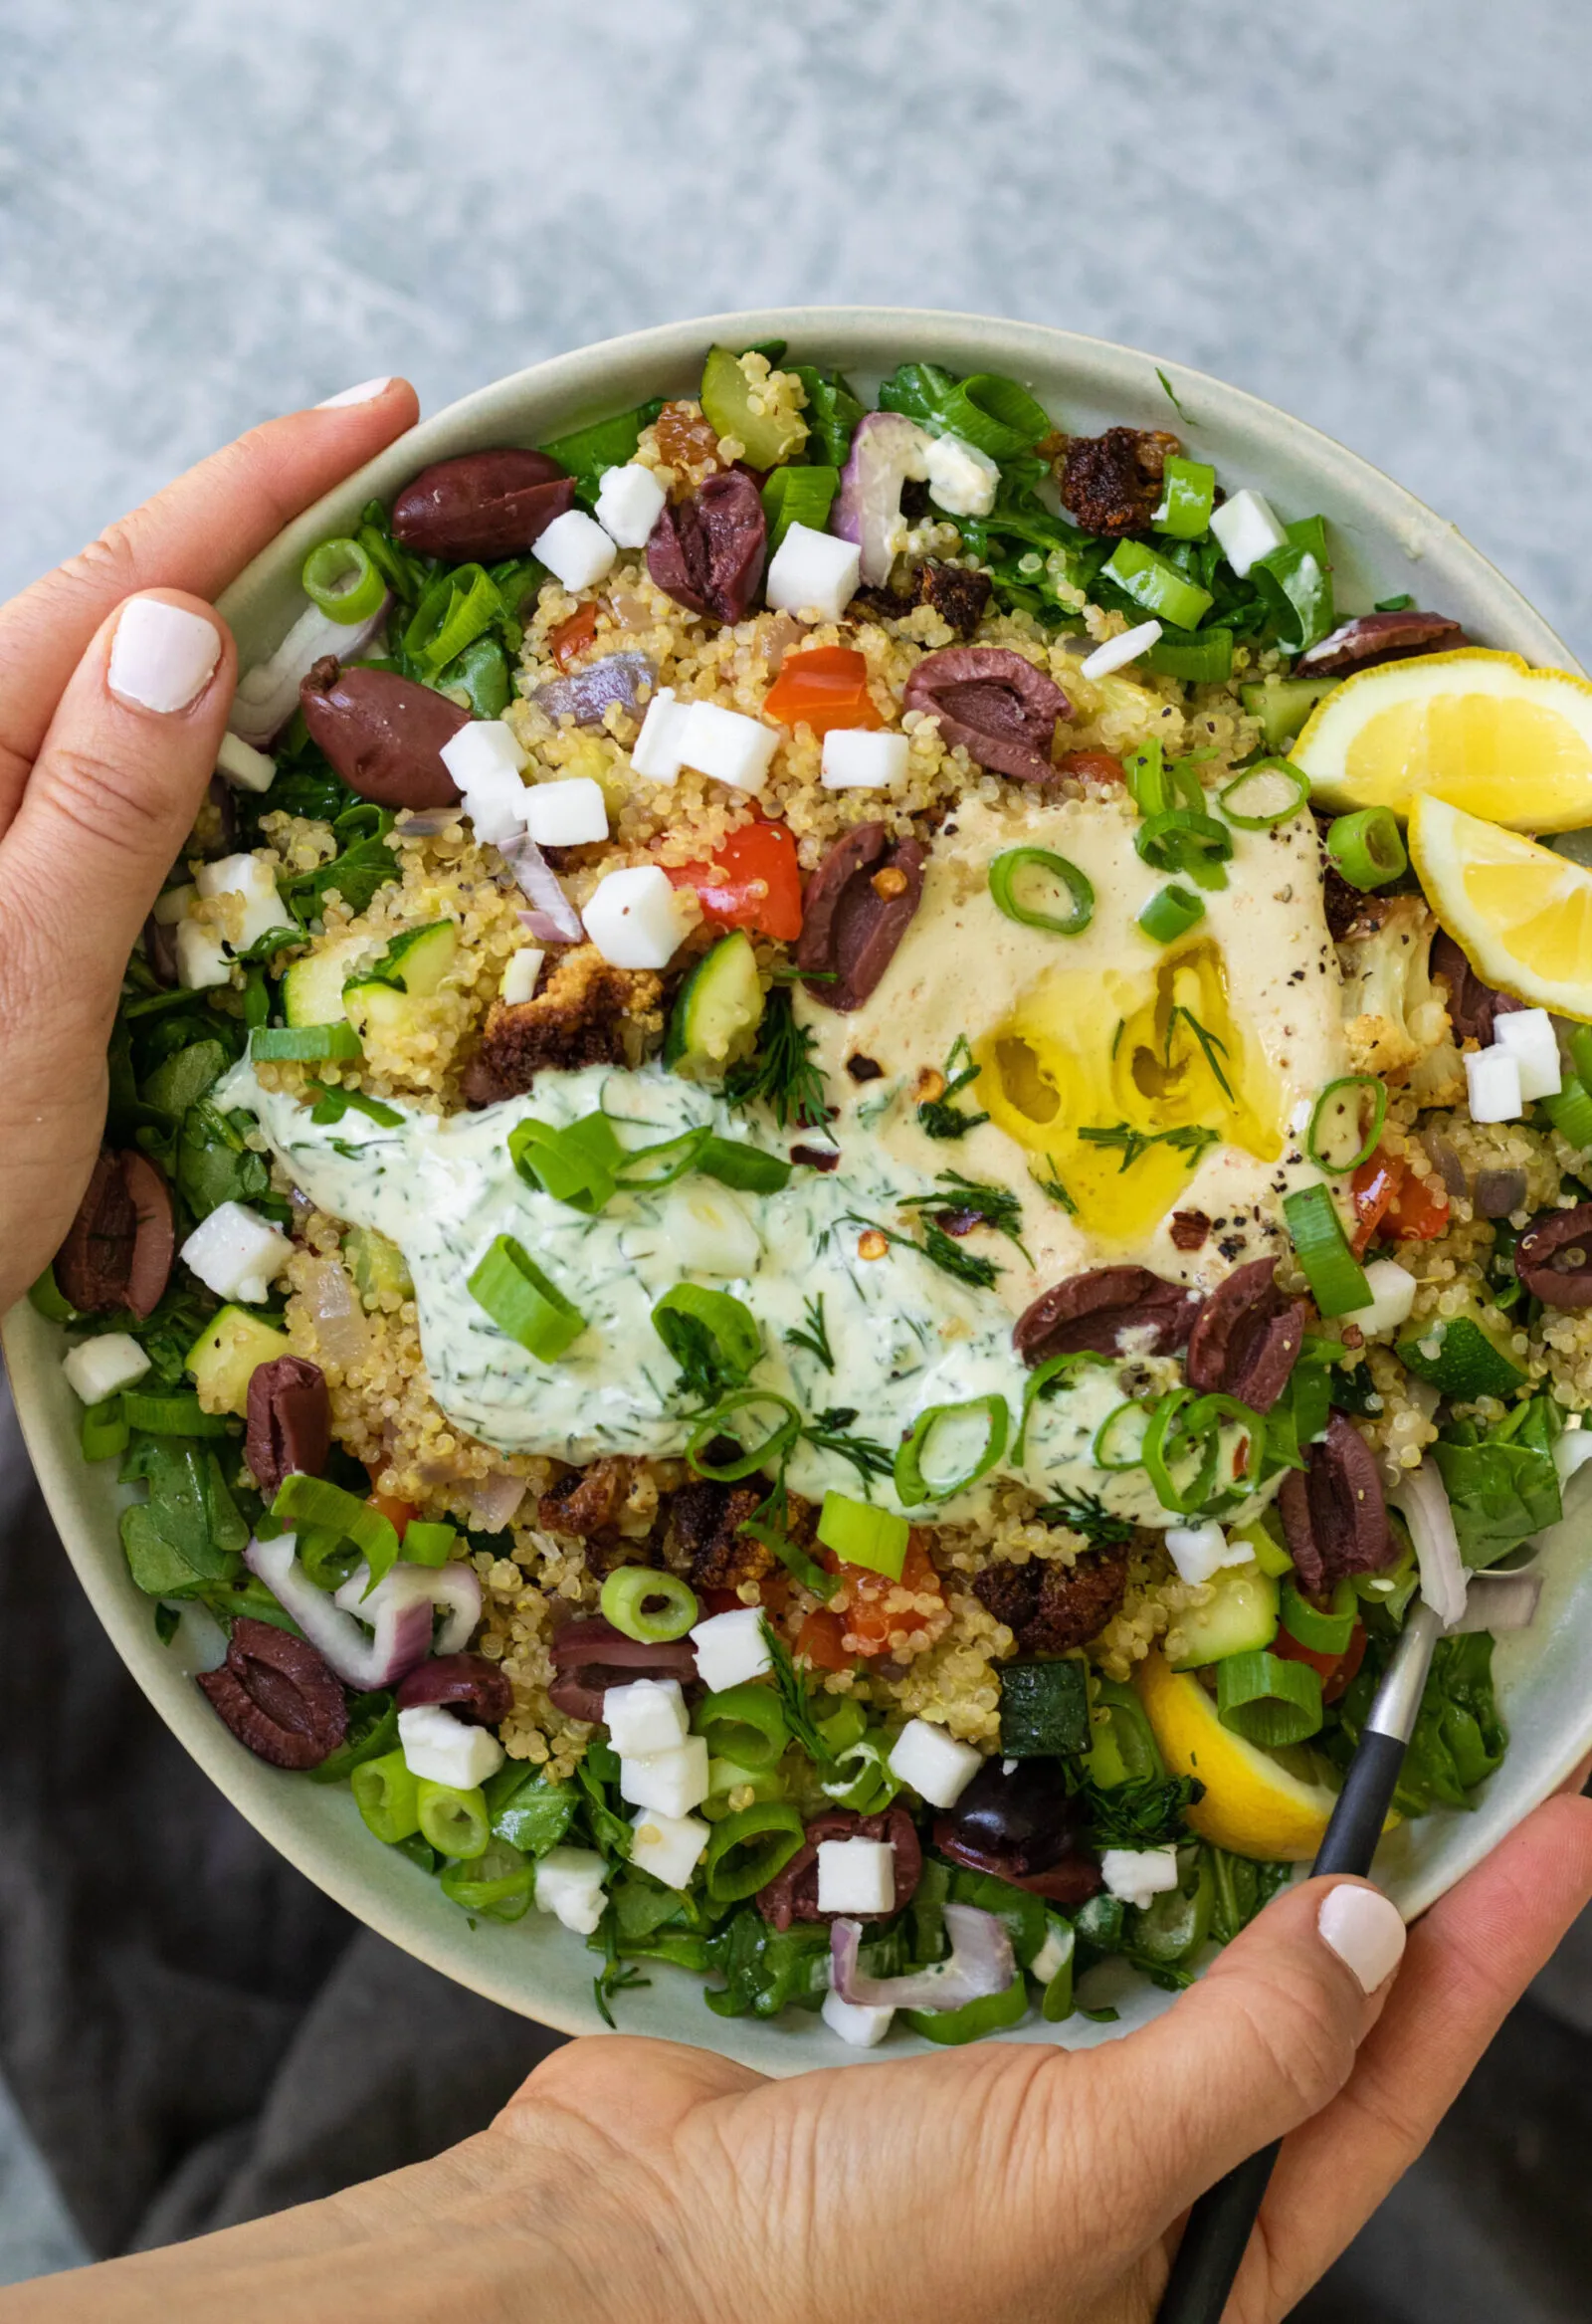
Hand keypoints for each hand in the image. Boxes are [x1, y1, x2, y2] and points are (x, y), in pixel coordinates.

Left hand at [0, 378, 419, 1315]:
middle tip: (405, 519)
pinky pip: (111, 802)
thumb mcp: (18, 991)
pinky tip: (267, 780)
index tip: (383, 408)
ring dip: (245, 666)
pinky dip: (203, 773)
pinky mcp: (4, 907)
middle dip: (264, 554)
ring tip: (364, 630)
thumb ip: (92, 809)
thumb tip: (185, 627)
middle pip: (123, 626)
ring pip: (120, 714)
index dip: (258, 484)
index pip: (124, 586)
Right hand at [18, 1788, 1590, 2323]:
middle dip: (1380, 1888)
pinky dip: (1086, 1847)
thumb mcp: (1089, 2179)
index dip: (1484, 1949)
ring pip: (1175, 1952)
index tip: (1558, 1820)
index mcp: (1206, 2262)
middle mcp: (1140, 2183)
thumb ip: (1243, 2059)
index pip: (1388, 2085)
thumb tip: (1364, 1934)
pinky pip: (1045, 1922)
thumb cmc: (855, 2280)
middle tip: (1455, 1751)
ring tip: (1312, 1736)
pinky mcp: (940, 2029)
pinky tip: (1115, 1768)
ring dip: (1237, 1852)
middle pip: (1301, 2012)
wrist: (616, 2270)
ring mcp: (1037, 2100)